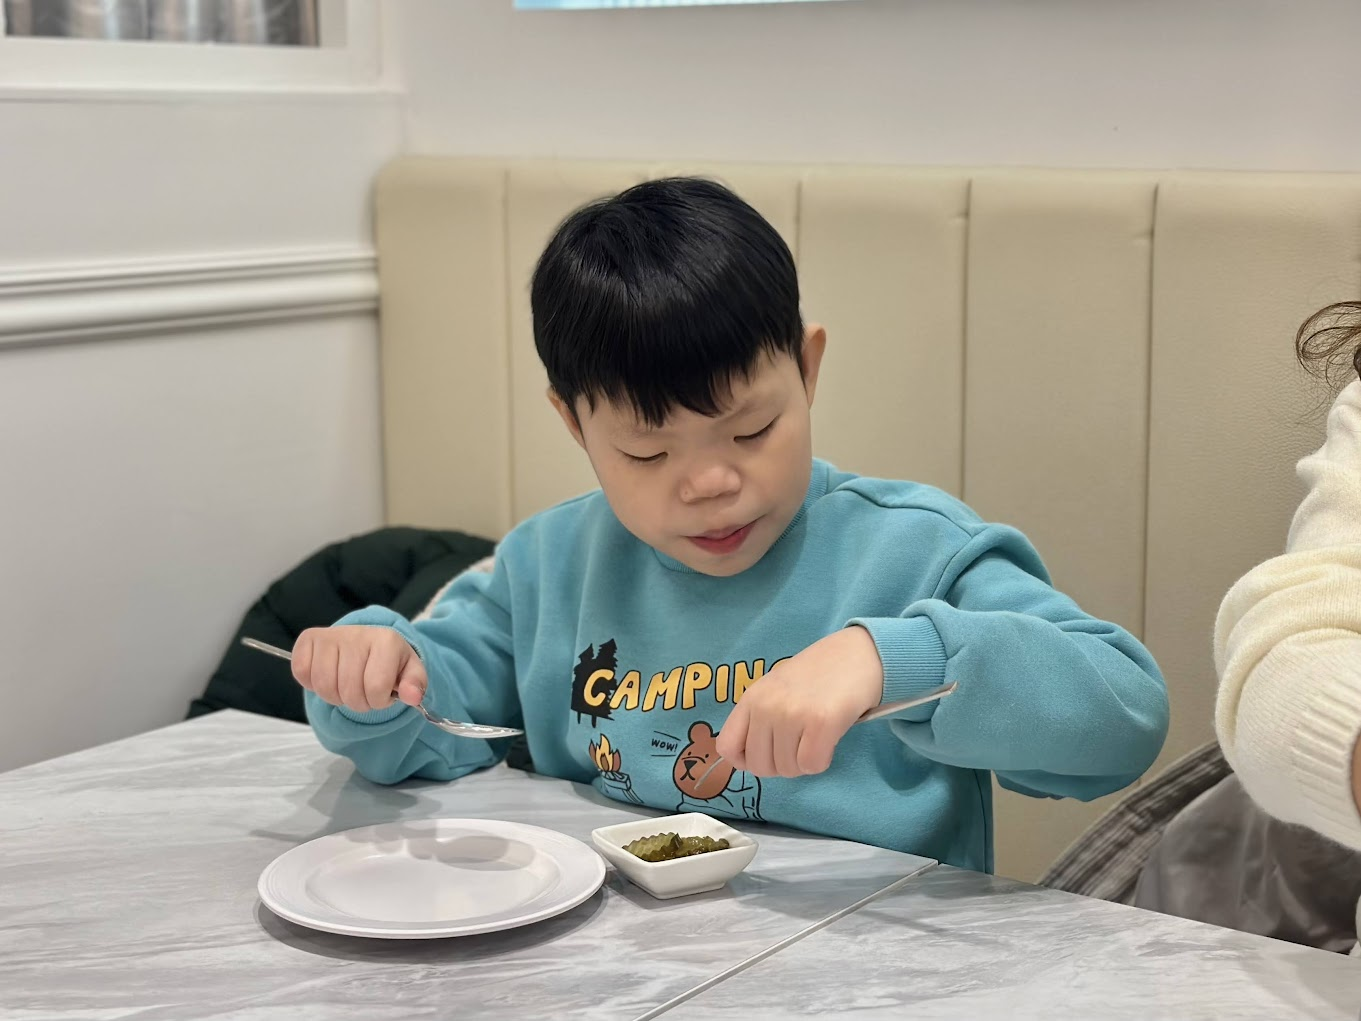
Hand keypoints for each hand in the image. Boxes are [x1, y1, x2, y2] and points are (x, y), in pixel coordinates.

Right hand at [292, 626, 426, 712]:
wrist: (369, 643)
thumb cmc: (390, 662)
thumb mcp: (410, 672)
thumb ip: (415, 685)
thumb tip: (412, 697)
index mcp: (386, 641)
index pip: (376, 687)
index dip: (379, 700)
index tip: (382, 693)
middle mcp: (357, 633)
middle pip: (349, 691)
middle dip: (358, 702)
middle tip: (364, 692)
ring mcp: (331, 635)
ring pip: (324, 686)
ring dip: (335, 696)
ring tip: (347, 686)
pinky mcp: (309, 639)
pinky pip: (301, 672)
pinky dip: (312, 684)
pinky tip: (329, 676)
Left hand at [716, 626, 883, 777]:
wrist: (858, 653)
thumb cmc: (818, 674)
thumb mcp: (776, 688)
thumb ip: (759, 717)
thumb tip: (748, 759)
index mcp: (752, 698)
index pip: (727, 746)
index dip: (744, 760)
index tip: (766, 754)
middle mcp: (766, 706)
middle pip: (759, 766)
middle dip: (780, 766)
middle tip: (798, 747)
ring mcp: (792, 714)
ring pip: (787, 769)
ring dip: (803, 762)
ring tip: (815, 737)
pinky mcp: (821, 723)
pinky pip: (811, 766)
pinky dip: (821, 761)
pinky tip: (828, 741)